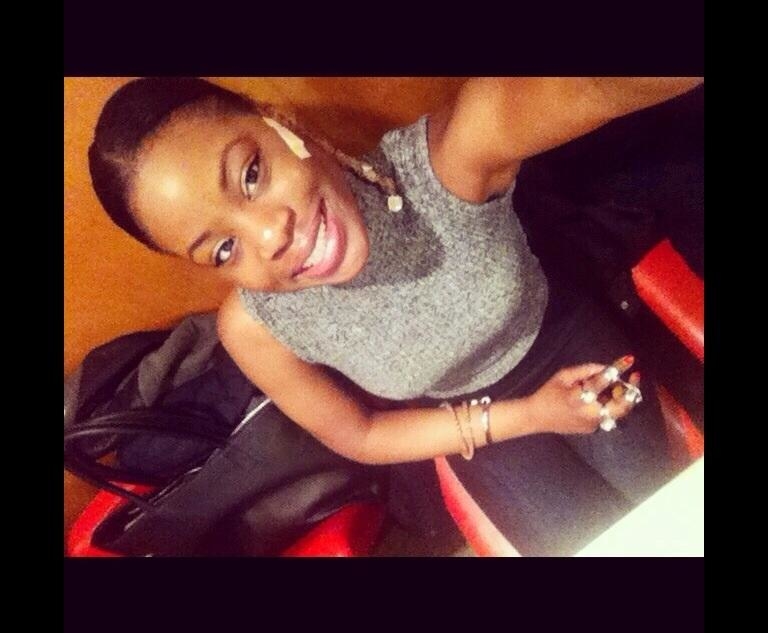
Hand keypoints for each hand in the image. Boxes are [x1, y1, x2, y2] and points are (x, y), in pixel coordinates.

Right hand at [520, 356, 641, 434]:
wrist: (536, 418)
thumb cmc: (548, 393)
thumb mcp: (562, 376)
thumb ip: (585, 370)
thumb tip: (604, 367)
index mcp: (578, 398)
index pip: (602, 381)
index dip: (616, 369)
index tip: (629, 360)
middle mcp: (589, 414)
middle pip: (621, 405)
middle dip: (631, 390)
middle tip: (634, 377)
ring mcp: (592, 424)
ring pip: (617, 411)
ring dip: (621, 397)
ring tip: (617, 386)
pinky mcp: (592, 429)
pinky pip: (607, 415)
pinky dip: (609, 404)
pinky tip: (602, 397)